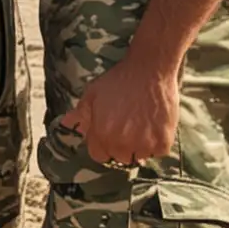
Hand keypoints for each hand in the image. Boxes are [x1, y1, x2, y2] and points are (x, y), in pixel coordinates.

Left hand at [60, 57, 178, 167]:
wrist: (149, 69)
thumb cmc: (119, 80)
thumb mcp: (93, 94)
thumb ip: (79, 115)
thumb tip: (65, 127)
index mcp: (103, 134)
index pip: (99, 155)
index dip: (103, 143)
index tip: (110, 132)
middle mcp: (123, 143)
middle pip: (119, 157)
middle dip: (121, 144)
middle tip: (127, 125)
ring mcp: (145, 144)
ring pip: (139, 156)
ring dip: (139, 145)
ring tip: (141, 123)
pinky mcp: (163, 142)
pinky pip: (157, 152)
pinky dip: (156, 142)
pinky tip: (153, 124)